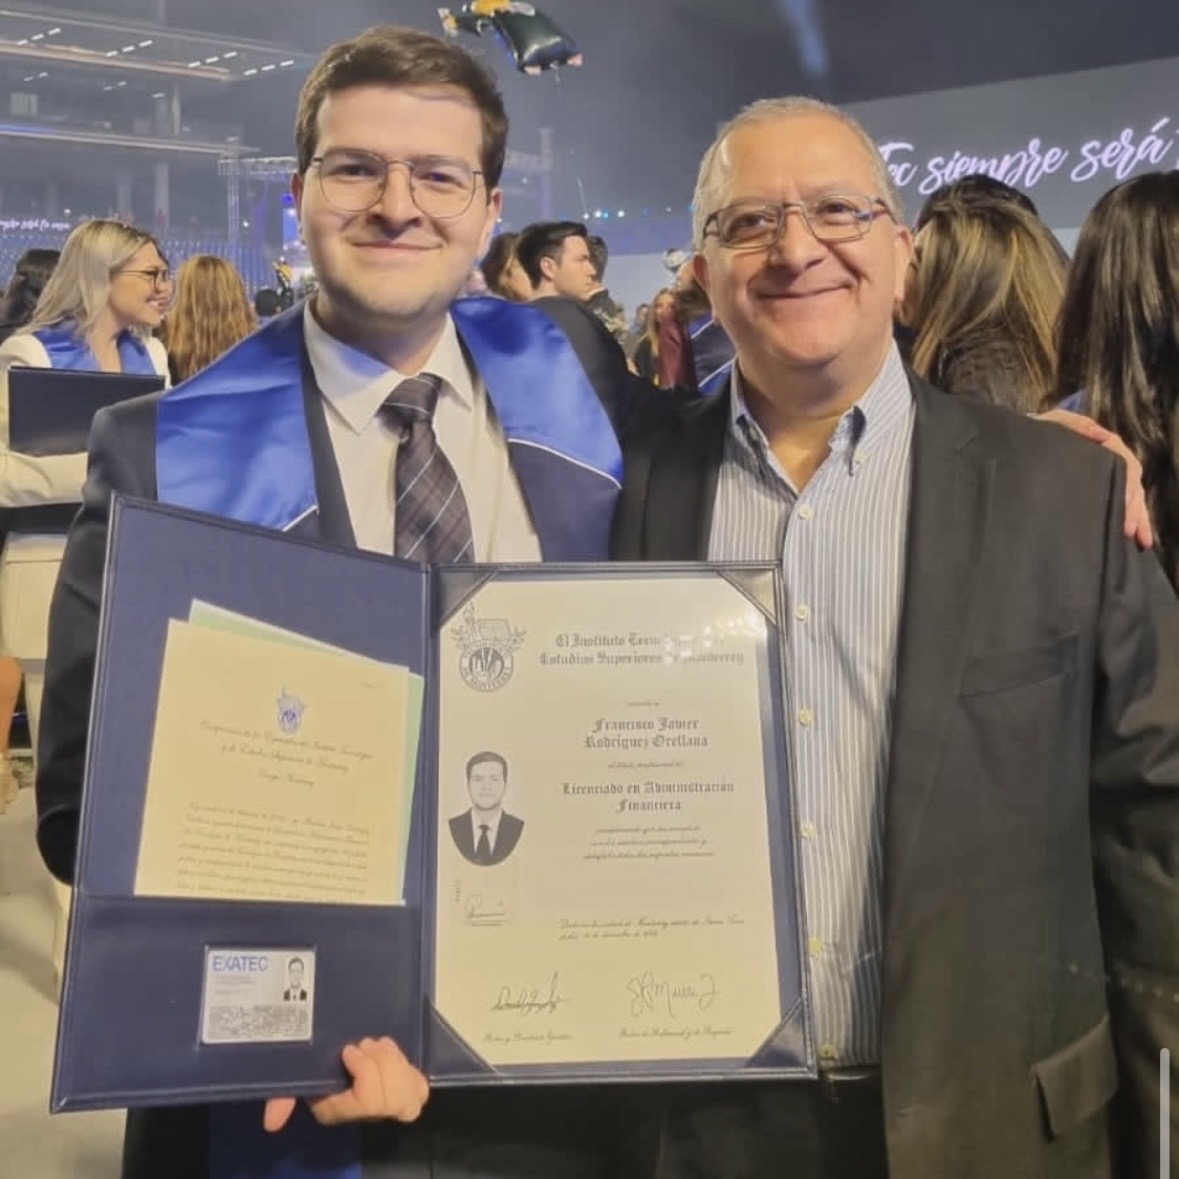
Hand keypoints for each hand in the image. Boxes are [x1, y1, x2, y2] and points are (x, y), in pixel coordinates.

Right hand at [263, 1037, 428, 1133]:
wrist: (342, 1049)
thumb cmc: (317, 1063)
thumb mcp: (299, 1076)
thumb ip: (283, 1096)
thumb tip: (270, 1123)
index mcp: (339, 1110)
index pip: (365, 1101)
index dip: (365, 1071)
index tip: (349, 1050)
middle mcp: (366, 1113)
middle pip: (389, 1100)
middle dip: (382, 1065)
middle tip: (368, 1045)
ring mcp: (390, 1103)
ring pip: (407, 1096)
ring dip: (396, 1063)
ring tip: (380, 1047)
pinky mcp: (408, 1091)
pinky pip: (419, 1090)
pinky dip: (411, 1072)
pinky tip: (397, 1058)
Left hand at [1035, 409, 1152, 548]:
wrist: (1025, 443)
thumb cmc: (1042, 432)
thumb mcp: (1055, 424)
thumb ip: (1077, 426)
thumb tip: (1104, 436)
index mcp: (1104, 445)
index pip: (1124, 463)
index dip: (1127, 484)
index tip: (1126, 505)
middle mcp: (1110, 462)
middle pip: (1131, 485)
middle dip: (1134, 509)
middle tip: (1130, 532)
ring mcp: (1104, 477)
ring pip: (1129, 498)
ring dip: (1137, 518)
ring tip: (1141, 541)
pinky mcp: (1097, 490)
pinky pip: (1118, 505)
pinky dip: (1128, 520)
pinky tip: (1134, 539)